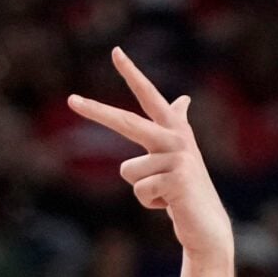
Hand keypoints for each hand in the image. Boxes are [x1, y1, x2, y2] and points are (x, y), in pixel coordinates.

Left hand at [67, 49, 232, 266]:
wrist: (206, 225)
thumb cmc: (185, 190)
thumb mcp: (178, 156)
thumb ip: (178, 125)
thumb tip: (183, 99)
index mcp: (174, 130)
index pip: (149, 96)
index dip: (132, 73)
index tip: (116, 52)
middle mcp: (176, 138)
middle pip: (126, 122)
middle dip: (97, 111)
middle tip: (71, 100)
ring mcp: (178, 157)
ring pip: (128, 170)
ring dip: (143, 189)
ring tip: (166, 194)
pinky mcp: (177, 178)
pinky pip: (140, 190)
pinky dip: (150, 203)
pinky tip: (170, 204)